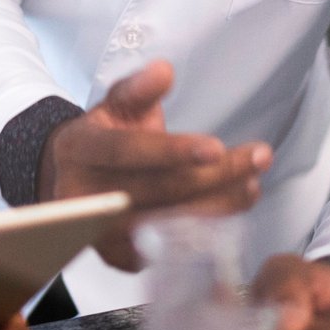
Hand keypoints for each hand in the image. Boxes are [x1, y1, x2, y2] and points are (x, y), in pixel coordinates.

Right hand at [39, 60, 270, 268]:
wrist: (71, 179)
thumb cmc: (102, 138)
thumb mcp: (114, 104)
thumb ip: (139, 88)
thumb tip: (163, 72)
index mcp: (81, 150)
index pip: (128, 151)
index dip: (172, 151)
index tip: (216, 147)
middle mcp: (86, 197)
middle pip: (159, 190)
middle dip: (216, 176)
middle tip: (258, 158)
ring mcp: (101, 233)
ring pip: (171, 223)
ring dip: (220, 204)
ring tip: (252, 182)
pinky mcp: (119, 257)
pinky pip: (170, 249)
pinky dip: (207, 231)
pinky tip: (233, 208)